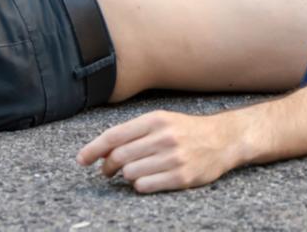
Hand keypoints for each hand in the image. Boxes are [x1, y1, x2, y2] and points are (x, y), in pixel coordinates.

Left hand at [77, 110, 236, 193]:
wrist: (224, 139)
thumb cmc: (187, 131)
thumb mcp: (162, 122)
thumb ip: (134, 132)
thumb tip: (101, 150)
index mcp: (157, 120)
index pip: (115, 136)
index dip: (94, 149)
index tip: (82, 160)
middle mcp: (164, 137)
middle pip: (119, 157)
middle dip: (108, 166)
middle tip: (108, 171)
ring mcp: (174, 157)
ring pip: (130, 173)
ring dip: (127, 176)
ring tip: (136, 172)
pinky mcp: (182, 177)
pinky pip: (145, 186)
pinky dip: (140, 185)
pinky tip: (148, 179)